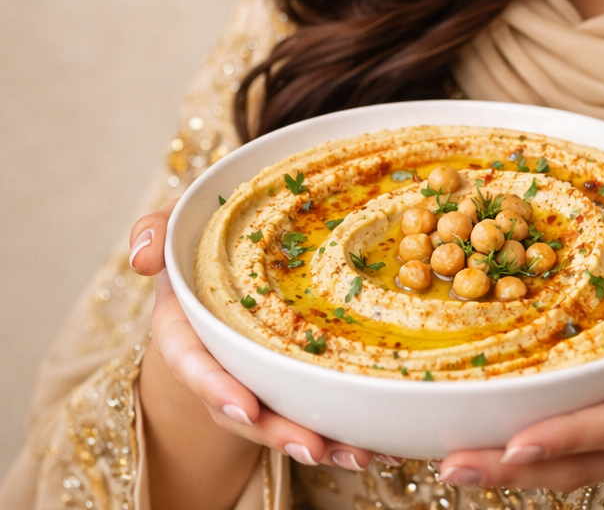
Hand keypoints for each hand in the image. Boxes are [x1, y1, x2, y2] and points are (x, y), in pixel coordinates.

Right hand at [130, 202, 391, 508]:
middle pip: (244, 408)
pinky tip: (382, 445)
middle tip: (313, 446)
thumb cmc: (199, 242)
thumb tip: (143, 257)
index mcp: (187, 331)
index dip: (216, 388)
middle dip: (277, 431)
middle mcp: (221, 363)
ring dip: (321, 440)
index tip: (245, 409)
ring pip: (282, 418)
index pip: (194, 363)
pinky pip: (314, 409)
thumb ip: (156, 231)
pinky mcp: (289, 378)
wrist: (224, 260)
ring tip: (359, 454)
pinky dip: (346, 430)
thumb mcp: (176, 227)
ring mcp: (256, 376)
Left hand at [437, 287, 603, 509]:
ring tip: (448, 464)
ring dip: (509, 469)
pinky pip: (570, 454)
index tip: (522, 442)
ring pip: (567, 465)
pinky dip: (524, 458)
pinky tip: (480, 446)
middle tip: (453, 465)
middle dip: (517, 466)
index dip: (575, 434)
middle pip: (580, 458)